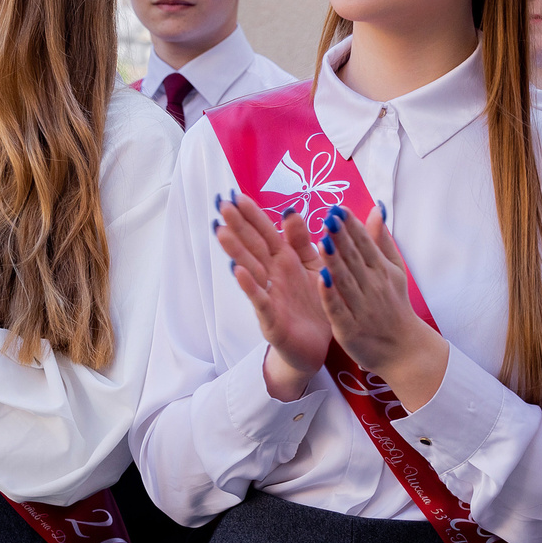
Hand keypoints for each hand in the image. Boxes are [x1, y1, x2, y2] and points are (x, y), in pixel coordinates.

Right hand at [210, 189, 331, 400]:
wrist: (320, 347)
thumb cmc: (315, 303)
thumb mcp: (313, 266)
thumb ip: (302, 241)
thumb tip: (290, 211)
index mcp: (284, 261)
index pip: (265, 233)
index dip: (252, 215)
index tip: (237, 195)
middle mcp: (272, 276)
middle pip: (253, 247)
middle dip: (238, 226)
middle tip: (222, 205)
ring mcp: (269, 297)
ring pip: (250, 270)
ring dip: (236, 251)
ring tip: (221, 232)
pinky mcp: (272, 321)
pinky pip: (260, 301)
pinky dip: (250, 287)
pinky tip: (238, 271)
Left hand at [316, 203, 444, 406]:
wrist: (405, 350)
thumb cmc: (395, 305)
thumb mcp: (394, 271)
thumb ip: (382, 241)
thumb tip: (376, 209)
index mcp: (381, 270)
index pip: (365, 244)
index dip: (351, 227)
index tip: (338, 209)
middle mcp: (373, 287)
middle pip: (354, 259)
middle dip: (341, 238)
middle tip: (328, 217)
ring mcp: (361, 308)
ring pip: (346, 282)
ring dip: (334, 262)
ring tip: (322, 241)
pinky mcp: (350, 329)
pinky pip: (339, 310)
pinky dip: (331, 296)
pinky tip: (321, 279)